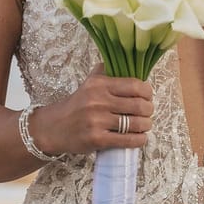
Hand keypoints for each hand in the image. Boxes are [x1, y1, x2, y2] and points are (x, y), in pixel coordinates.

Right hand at [32, 63, 153, 155]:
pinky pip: (126, 140)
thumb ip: (105, 72)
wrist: (54, 127)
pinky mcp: (97, 139)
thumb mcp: (88, 83)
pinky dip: (139, 139)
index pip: (134, 85)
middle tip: (148, 111)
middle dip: (149, 109)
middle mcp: (98, 101)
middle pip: (138, 105)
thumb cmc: (77, 104)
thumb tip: (126, 62)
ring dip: (146, 125)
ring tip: (145, 124)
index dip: (147, 92)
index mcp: (99, 85)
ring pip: (135, 123)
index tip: (148, 96)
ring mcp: (97, 121)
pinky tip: (140, 137)